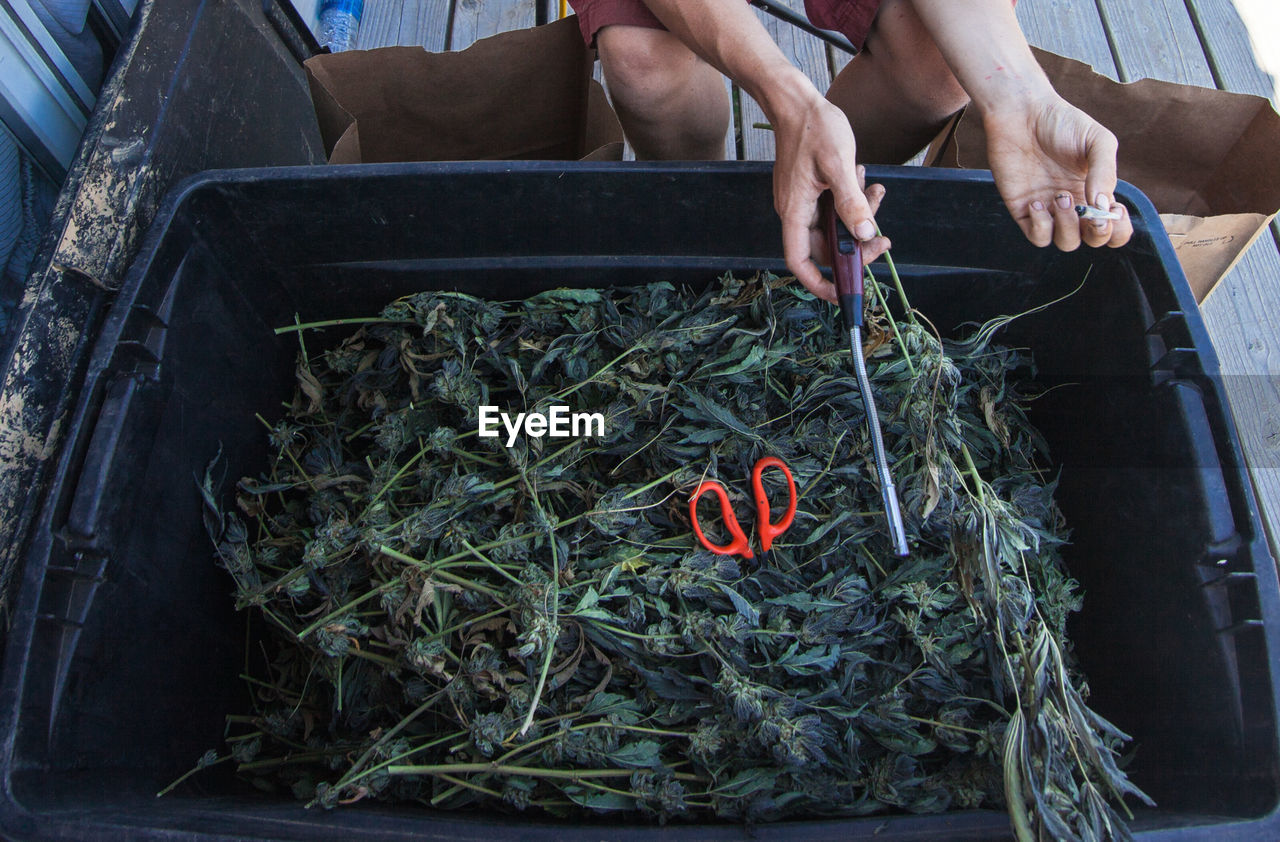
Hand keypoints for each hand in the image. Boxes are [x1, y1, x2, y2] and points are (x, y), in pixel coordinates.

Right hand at [771, 90, 890, 302]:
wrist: (796, 100)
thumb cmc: (813, 127)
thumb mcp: (838, 164)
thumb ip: (851, 202)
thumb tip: (865, 235)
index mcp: (794, 212)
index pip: (801, 262)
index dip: (820, 283)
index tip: (843, 292)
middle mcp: (796, 212)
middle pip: (825, 247)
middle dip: (856, 244)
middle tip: (883, 237)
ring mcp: (803, 202)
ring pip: (835, 227)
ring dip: (860, 217)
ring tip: (877, 193)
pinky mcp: (812, 191)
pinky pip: (835, 208)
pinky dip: (854, 201)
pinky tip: (866, 181)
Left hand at [983, 93, 1131, 249]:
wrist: (1022, 113)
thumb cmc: (1062, 123)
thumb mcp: (1097, 140)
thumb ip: (1105, 172)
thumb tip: (1102, 205)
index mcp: (1094, 190)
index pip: (1113, 226)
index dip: (1118, 229)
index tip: (1114, 210)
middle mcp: (1074, 204)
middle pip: (1092, 240)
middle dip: (1097, 234)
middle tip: (1090, 212)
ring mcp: (1048, 209)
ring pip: (1066, 242)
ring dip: (1067, 226)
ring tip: (1060, 196)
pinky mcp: (1023, 209)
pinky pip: (1037, 236)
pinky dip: (1041, 226)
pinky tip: (1037, 202)